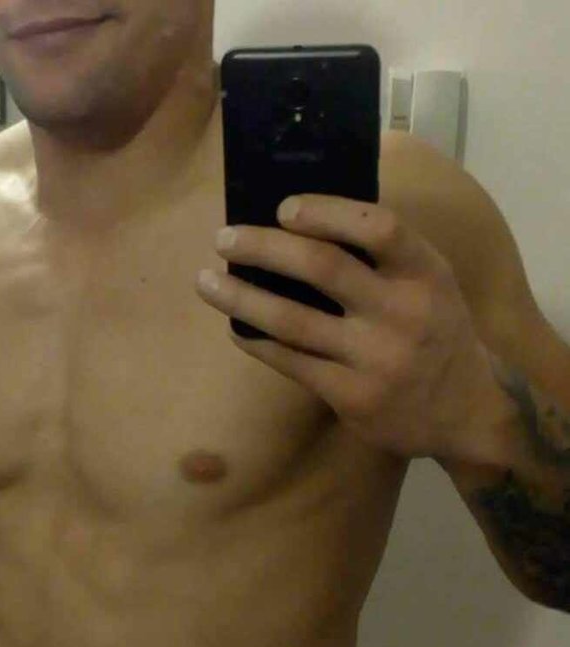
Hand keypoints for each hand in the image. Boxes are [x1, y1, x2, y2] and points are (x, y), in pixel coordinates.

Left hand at [195, 194, 498, 461]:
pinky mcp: (352, 396)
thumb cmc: (436, 334)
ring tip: (206, 282)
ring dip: (241, 297)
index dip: (326, 211)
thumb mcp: (430, 285)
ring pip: (293, 321)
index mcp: (426, 272)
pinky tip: (236, 327)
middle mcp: (403, 312)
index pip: (377, 227)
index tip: (283, 208)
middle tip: (224, 238)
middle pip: (322, 267)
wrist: (466, 412)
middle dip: (263, 247)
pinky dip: (257, 341)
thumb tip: (300, 225)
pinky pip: (291, 362)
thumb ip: (382, 259)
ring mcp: (376, 359)